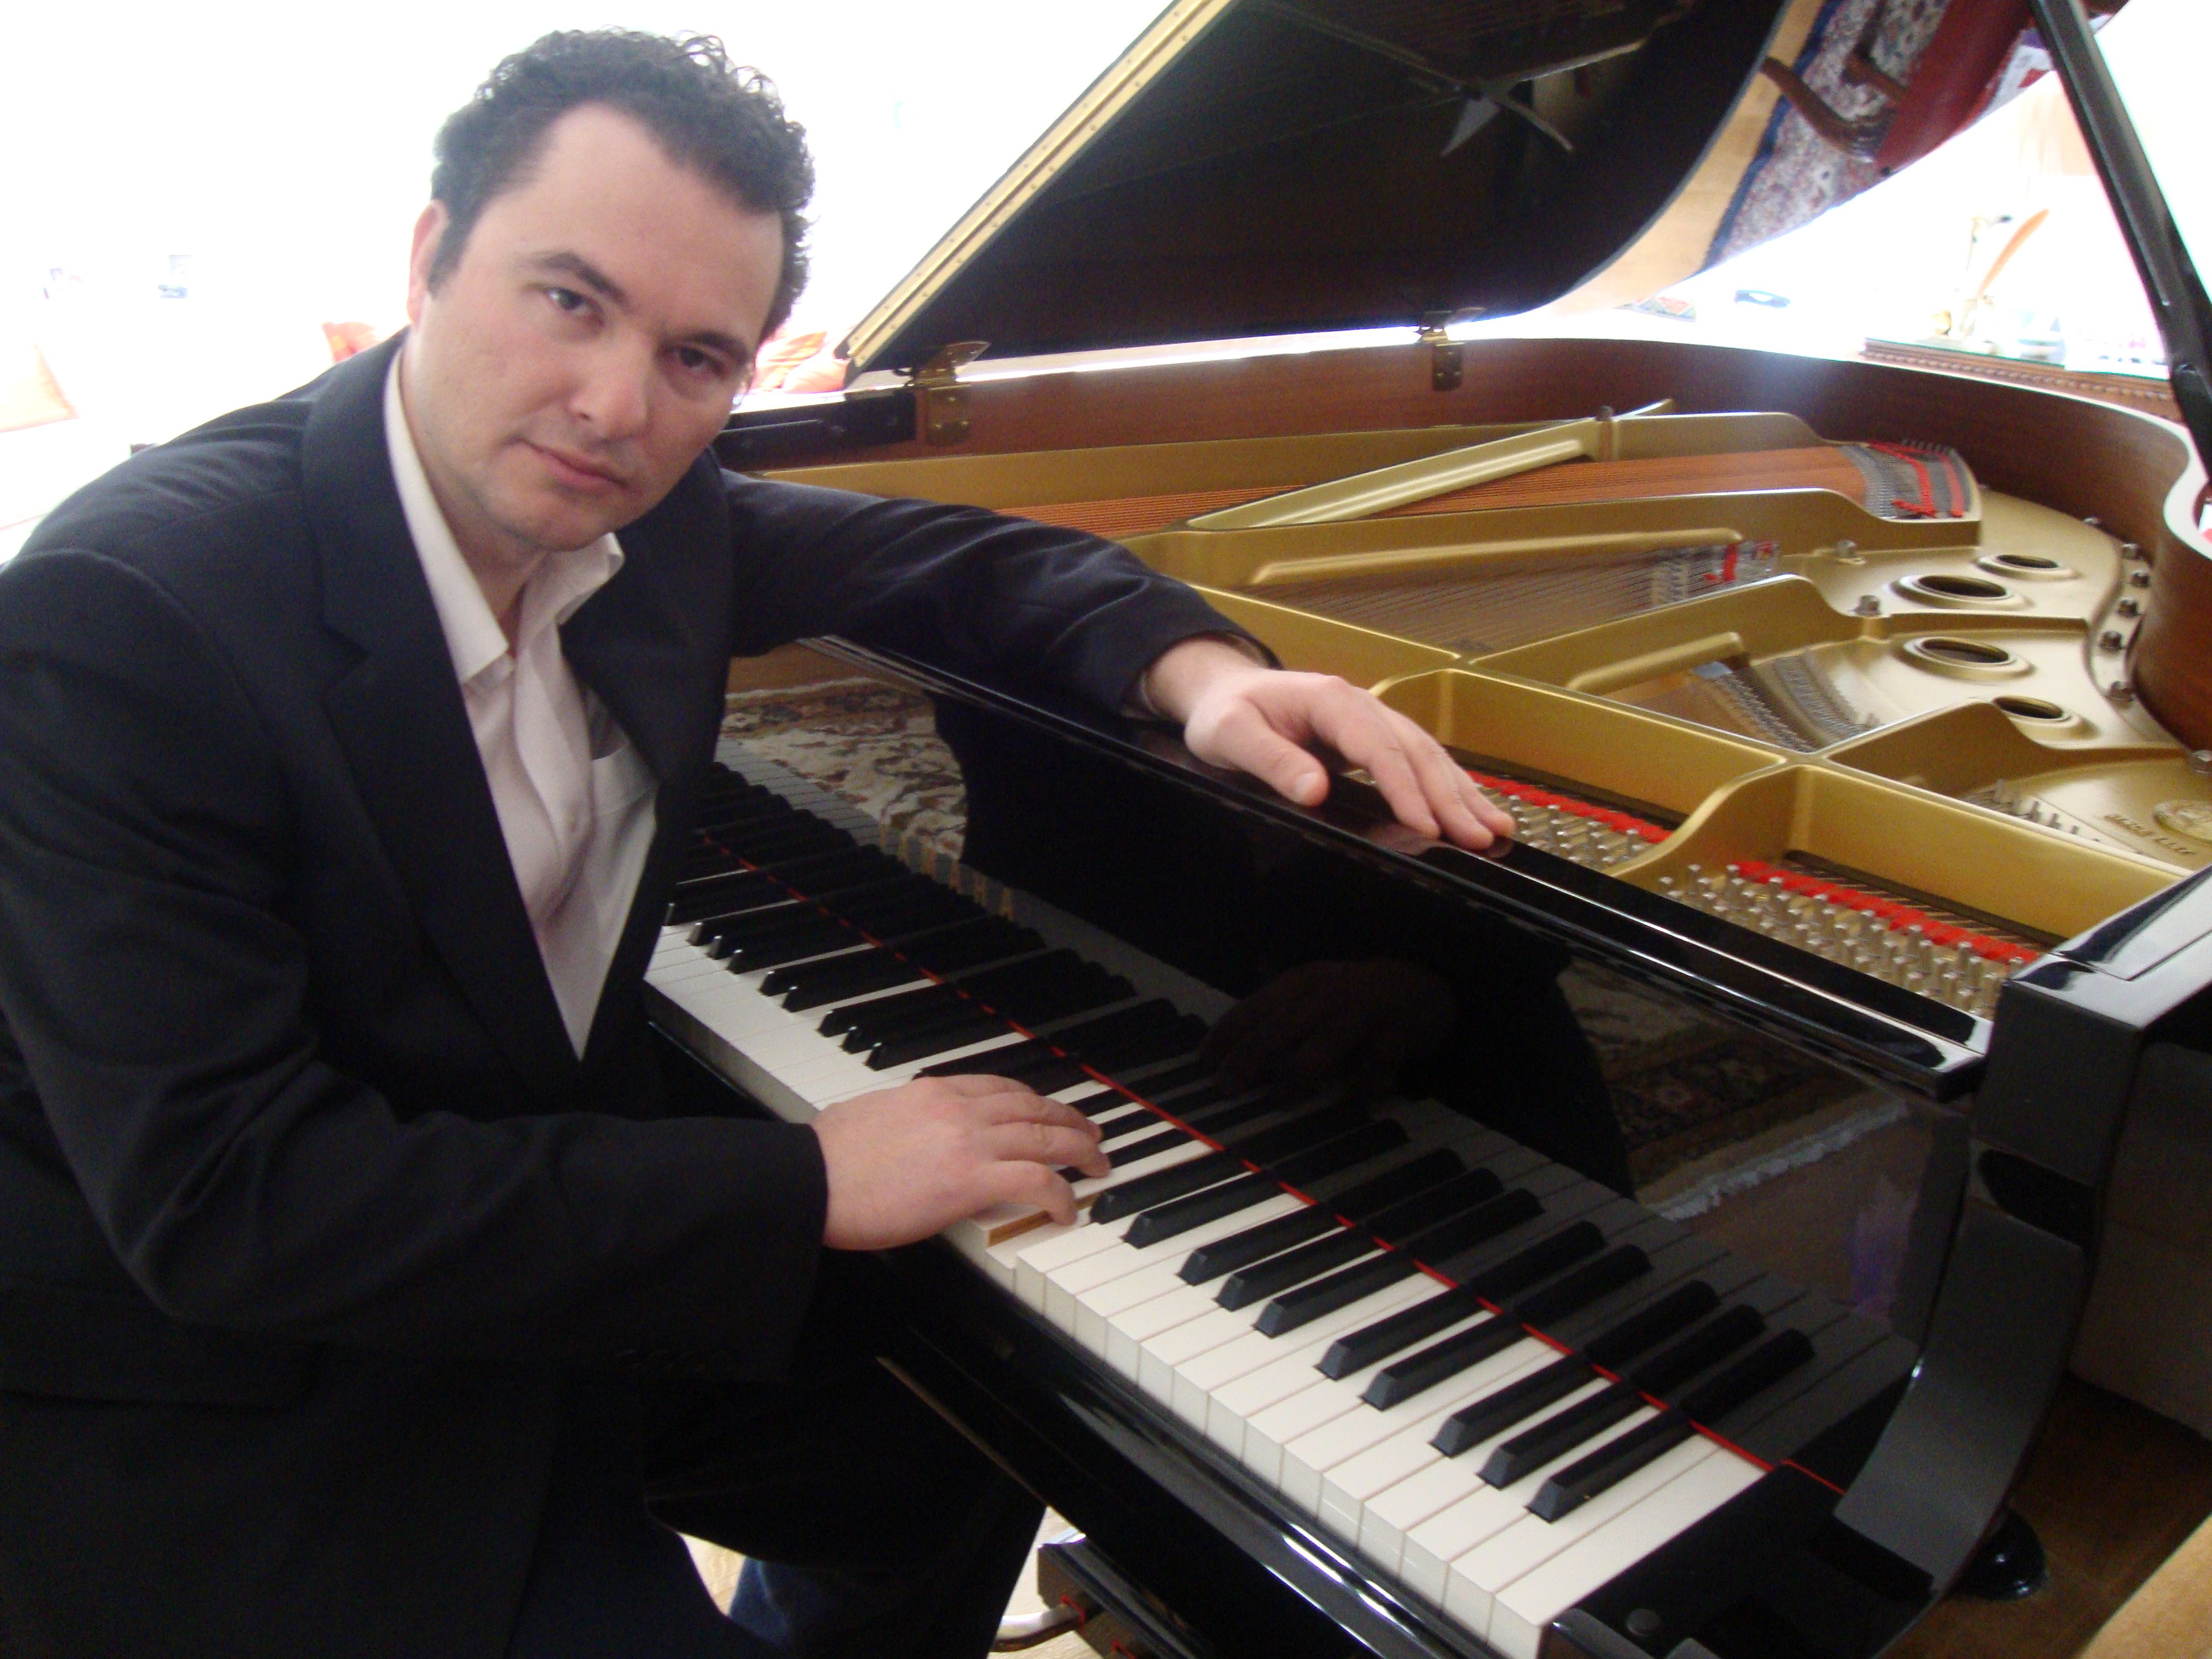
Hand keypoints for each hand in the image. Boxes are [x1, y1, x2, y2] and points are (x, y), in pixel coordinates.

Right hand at [811, 1074, 1109, 1249]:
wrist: (812, 1181)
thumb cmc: (827, 1159)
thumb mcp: (870, 1116)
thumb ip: (901, 1118)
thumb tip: (905, 1132)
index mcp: (934, 1090)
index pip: (1002, 1087)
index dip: (1034, 1101)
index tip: (1048, 1111)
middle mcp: (958, 1108)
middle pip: (1034, 1107)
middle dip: (1070, 1119)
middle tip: (1091, 1133)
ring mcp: (968, 1142)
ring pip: (1046, 1137)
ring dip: (1080, 1151)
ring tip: (1097, 1165)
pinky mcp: (971, 1181)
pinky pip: (1037, 1181)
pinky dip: (1061, 1193)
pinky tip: (1067, 1209)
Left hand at [1140, 638, 1514, 849]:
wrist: (1223, 690)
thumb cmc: (1224, 714)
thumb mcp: (1230, 735)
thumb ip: (1271, 760)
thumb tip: (1315, 790)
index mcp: (1330, 700)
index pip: (1377, 748)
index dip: (1404, 788)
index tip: (1425, 825)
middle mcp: (1361, 705)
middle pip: (1414, 752)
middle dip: (1449, 797)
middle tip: (1479, 838)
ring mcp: (1372, 718)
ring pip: (1426, 754)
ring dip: (1461, 793)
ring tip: (1495, 829)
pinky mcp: (1374, 736)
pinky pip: (1418, 759)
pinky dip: (1449, 786)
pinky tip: (1473, 809)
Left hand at [1202, 960, 1457, 1102]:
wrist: (1423, 984)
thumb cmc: (1356, 998)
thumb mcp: (1314, 996)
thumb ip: (1279, 1021)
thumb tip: (1234, 1061)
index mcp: (1303, 982)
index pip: (1255, 1007)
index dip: (1227, 1034)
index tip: (1204, 1061)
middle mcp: (1329, 993)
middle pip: (1281, 1027)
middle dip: (1250, 1057)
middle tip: (1227, 1086)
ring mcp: (1364, 1012)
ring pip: (1323, 1045)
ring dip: (1297, 1074)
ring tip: (1279, 1100)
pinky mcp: (1398, 1033)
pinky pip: (1375, 1064)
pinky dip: (1360, 1085)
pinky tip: (1345, 1103)